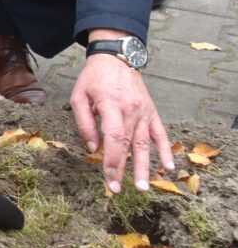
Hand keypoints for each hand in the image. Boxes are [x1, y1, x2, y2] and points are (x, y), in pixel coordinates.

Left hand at [70, 50, 173, 192]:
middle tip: (117, 189)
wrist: (115, 58)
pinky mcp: (152, 112)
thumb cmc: (93, 78)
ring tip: (143, 187)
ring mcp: (144, 112)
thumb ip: (84, 122)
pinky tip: (168, 168)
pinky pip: (161, 134)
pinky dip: (166, 151)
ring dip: (145, 167)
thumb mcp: (78, 96)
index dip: (112, 160)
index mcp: (111, 105)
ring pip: (145, 144)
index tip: (108, 178)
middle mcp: (131, 110)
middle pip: (129, 145)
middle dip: (123, 169)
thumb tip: (93, 147)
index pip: (114, 138)